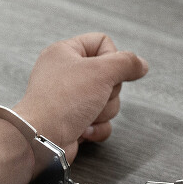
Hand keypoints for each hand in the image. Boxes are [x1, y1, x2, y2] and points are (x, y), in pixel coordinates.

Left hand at [0, 33, 147, 183]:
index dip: (113, 58)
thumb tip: (140, 64)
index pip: (102, 42)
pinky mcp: (74, 122)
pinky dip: (96, 128)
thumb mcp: (101, 71)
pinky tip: (83, 130)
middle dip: (108, 93)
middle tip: (93, 97)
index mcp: (65, 53)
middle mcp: (66, 74)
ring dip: (102, 112)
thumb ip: (126, 63)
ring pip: (108, 102)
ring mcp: (70, 100)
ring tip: (84, 115)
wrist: (42, 140)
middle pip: (109, 76)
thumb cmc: (61, 103)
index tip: (107, 71)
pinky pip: (101, 122)